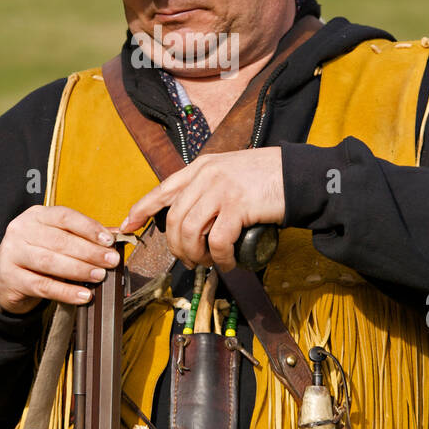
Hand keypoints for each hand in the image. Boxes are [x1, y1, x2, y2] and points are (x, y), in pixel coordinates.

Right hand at [0, 205, 121, 314]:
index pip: (65, 217)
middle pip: (59, 241)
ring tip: (99, 276)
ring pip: (50, 262)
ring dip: (79, 270)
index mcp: (36, 215)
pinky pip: (43, 285)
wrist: (4, 279)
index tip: (109, 241)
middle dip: (89, 252)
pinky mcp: (11, 278)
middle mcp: (21, 230)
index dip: (89, 228)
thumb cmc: (37, 254)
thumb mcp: (57, 239)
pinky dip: (66, 292)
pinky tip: (83, 295)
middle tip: (110, 261)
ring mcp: (13, 253)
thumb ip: (85, 236)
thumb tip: (118, 235)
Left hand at [119, 148, 283, 271]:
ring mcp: (222, 190)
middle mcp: (207, 176)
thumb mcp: (231, 173)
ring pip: (189, 231)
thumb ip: (210, 187)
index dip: (142, 208)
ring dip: (195, 254)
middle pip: (174, 218)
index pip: (163, 189)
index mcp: (202, 167)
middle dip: (175, 247)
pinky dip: (219, 258)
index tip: (128, 224)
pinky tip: (226, 262)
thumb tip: (194, 217)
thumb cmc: (268, 177)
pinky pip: (217, 241)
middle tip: (188, 260)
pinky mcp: (238, 207)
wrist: (300, 174)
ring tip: (207, 262)